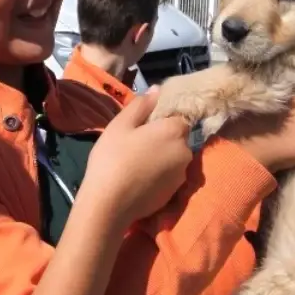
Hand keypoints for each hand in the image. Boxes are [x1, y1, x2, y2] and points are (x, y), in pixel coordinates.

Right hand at [80, 88, 193, 225]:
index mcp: (174, 130)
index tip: (144, 126)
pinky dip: (160, 174)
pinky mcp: (175, 192)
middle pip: (179, 138)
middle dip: (163, 138)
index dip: (162, 120)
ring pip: (175, 157)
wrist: (110, 203)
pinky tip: (141, 178)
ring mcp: (182, 174)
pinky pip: (170, 176)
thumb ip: (142, 105)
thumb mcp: (120, 124)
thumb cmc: (112, 158)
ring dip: (162, 157)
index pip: (178, 117)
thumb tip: (158, 90)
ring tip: (138, 163)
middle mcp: (185, 151)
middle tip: (138, 144)